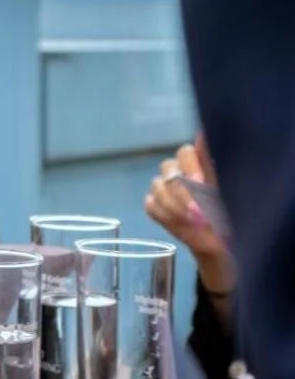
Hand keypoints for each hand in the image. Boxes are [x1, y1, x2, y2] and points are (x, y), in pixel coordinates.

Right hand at [145, 140, 227, 262]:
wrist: (219, 244)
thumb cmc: (230, 216)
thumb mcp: (229, 191)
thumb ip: (214, 165)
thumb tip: (203, 134)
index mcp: (202, 163)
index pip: (189, 150)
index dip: (191, 165)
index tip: (200, 183)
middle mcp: (181, 170)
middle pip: (169, 166)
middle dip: (182, 191)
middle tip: (196, 210)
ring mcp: (164, 186)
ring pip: (158, 186)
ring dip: (174, 206)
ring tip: (192, 221)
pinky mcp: (154, 204)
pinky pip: (150, 203)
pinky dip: (164, 214)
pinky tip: (178, 223)